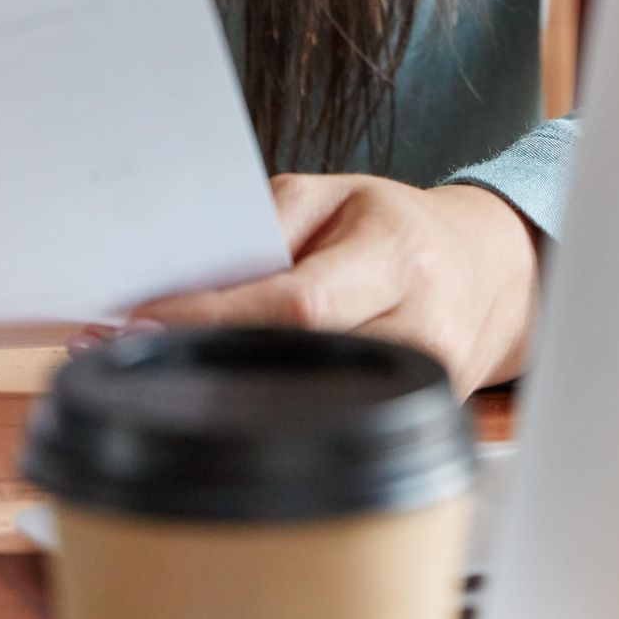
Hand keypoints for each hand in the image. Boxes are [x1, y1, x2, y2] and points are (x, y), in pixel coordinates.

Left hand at [137, 175, 539, 397]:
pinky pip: (330, 420)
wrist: (486, 268)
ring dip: (232, 388)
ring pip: (310, 402)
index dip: (214, 318)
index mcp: (395, 254)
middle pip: (299, 361)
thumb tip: (186, 274)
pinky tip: (236, 390)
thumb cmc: (395, 225)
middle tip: (132, 349)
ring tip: (171, 369)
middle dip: (210, 356)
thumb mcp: (332, 195)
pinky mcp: (417, 423)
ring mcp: (425, 387)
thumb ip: (265, 226)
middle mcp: (420, 326)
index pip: (296, 302)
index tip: (144, 323)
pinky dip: (274, 406)